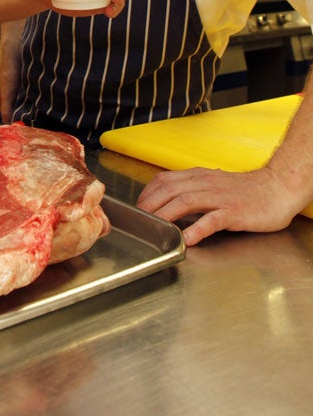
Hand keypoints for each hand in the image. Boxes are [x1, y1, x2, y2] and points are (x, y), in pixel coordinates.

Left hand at [136, 166, 301, 245]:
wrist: (277, 188)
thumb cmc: (245, 190)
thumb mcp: (213, 184)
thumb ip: (192, 190)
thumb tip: (168, 202)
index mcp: (199, 176)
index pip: (165, 179)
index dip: (148, 193)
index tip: (139, 207)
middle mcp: (206, 183)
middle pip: (170, 190)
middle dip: (151, 205)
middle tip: (140, 221)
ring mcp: (220, 197)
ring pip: (186, 202)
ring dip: (166, 215)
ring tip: (155, 229)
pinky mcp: (234, 212)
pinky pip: (212, 220)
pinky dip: (197, 229)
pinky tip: (187, 240)